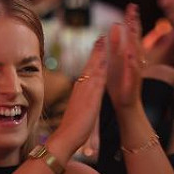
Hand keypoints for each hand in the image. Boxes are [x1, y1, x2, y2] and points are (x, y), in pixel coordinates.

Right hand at [48, 37, 106, 157]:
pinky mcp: (92, 96)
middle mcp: (81, 87)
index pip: (87, 71)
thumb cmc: (71, 128)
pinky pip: (99, 77)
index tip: (96, 49)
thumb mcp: (77, 111)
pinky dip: (102, 66)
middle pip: (90, 65)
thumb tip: (81, 100)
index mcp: (79, 91)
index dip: (92, 59)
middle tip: (101, 37)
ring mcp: (86, 90)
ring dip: (100, 53)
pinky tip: (107, 57)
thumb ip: (80, 102)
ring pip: (94, 67)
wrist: (66, 136)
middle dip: (96, 51)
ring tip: (104, 39)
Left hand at [106, 4, 144, 110]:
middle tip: (133, 7)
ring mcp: (135, 71)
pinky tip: (129, 54)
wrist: (126, 106)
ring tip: (132, 25)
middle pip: (135, 38)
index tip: (131, 6)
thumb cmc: (120, 86)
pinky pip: (133, 71)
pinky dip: (132, 63)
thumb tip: (114, 30)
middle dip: (134, 23)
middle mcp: (134, 61)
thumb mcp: (115, 63)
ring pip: (135, 52)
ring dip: (134, 39)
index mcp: (128, 56)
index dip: (131, 21)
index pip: (131, 35)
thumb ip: (115, 46)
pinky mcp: (133, 83)